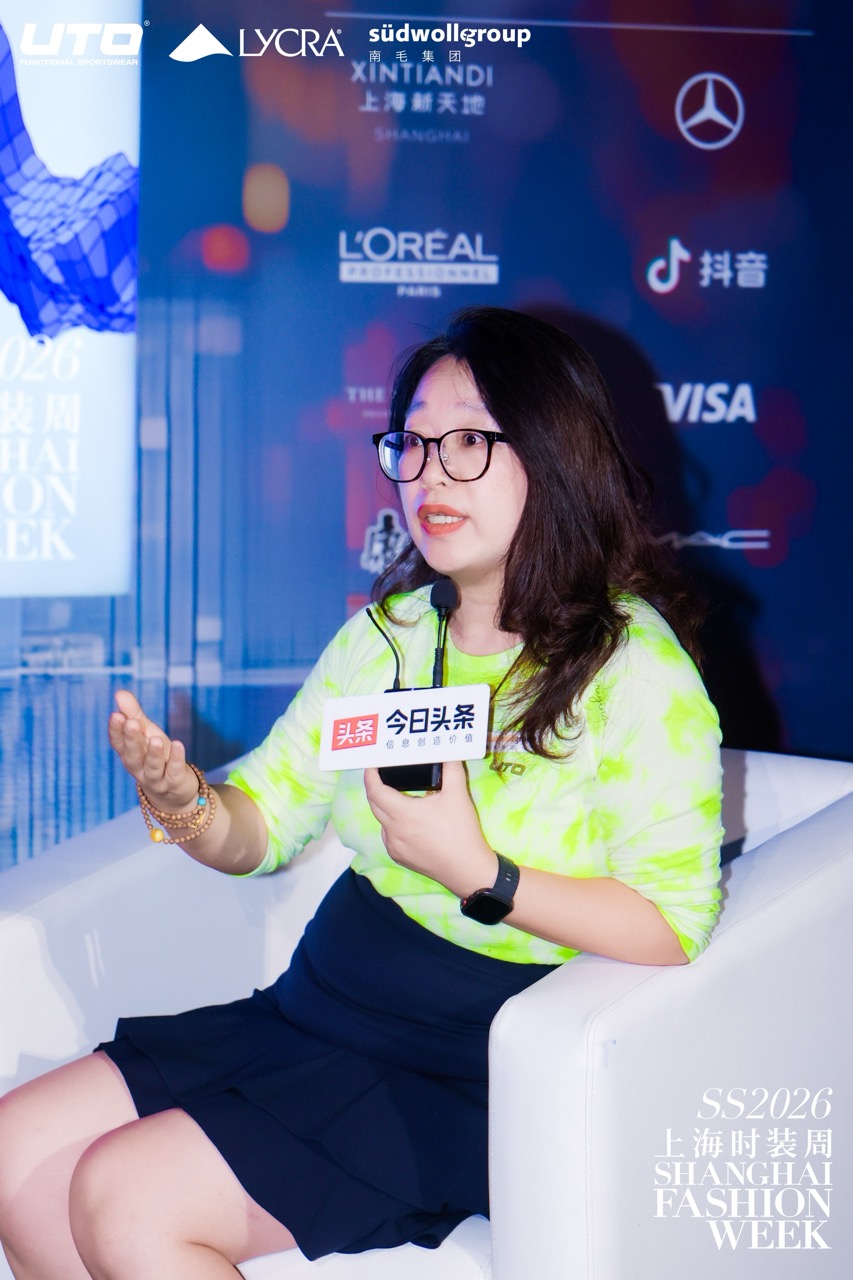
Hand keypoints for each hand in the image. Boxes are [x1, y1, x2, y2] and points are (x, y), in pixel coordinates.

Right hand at [108, 690, 197, 810]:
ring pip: (152, 767)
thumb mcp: (146, 733)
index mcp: (130, 754)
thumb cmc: (157, 756)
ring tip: (155, 739)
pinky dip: (176, 759)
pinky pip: (174, 772)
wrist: (173, 792)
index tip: (116, 715)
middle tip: (131, 723)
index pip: (118, 743)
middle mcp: (139, 768)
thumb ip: (134, 714)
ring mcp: (156, 778)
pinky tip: (178, 745)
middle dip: (132, 740)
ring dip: (154, 753)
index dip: (116, 731)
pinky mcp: (174, 783)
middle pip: (133, 755)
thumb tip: (119, 692)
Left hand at [363, 760, 496, 897]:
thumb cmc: (461, 831)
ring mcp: (394, 847)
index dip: (370, 775)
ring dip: (385, 807)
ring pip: (381, 821)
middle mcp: (392, 831)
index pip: (375, 791)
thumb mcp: (458, 795)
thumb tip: (448, 751)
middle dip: (376, 788)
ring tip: (401, 797)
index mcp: (403, 813)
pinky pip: (389, 835)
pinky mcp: (399, 857)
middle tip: (385, 775)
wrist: (467, 869)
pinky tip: (409, 821)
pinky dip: (393, 824)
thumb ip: (451, 768)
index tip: (371, 765)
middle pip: (374, 804)